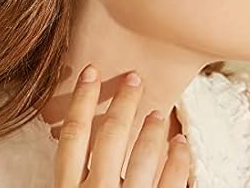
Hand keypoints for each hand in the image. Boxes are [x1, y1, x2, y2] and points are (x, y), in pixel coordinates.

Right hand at [53, 64, 190, 186]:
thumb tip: (71, 146)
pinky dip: (178, 158)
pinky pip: (171, 182)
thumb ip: (68, 177)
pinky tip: (181, 143)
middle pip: (110, 136)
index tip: (91, 71)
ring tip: (158, 112)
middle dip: (123, 103)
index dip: (82, 99)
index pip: (74, 135)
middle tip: (134, 78)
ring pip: (142, 155)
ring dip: (152, 129)